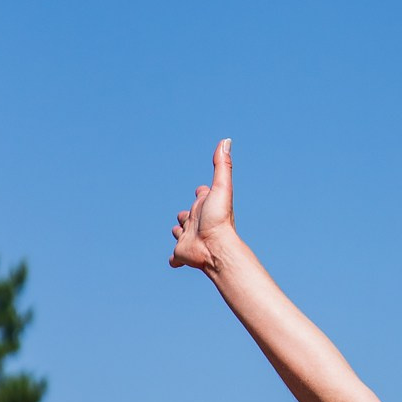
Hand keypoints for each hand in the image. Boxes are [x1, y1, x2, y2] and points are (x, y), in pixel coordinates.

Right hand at [170, 137, 238, 273]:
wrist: (216, 248)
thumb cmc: (219, 219)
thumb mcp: (220, 187)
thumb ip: (222, 165)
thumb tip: (226, 140)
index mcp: (205, 206)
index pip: (202, 196)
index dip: (202, 193)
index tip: (202, 190)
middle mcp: (197, 221)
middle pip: (189, 215)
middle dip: (186, 214)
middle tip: (187, 215)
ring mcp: (189, 237)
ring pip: (181, 233)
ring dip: (179, 232)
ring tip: (180, 231)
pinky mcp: (182, 253)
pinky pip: (175, 257)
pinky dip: (174, 258)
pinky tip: (175, 260)